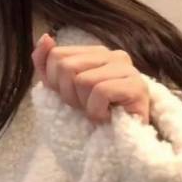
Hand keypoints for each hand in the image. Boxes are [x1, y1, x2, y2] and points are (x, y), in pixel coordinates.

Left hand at [31, 33, 149, 124]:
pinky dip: (97, 111)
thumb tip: (45, 38)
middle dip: (69, 94)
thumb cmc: (93, 111)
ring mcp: (128, 69)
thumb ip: (47, 61)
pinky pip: (100, 92)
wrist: (122, 143)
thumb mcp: (61, 86)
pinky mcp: (137, 86)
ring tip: (99, 111)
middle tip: (86, 106)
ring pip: (83, 80)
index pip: (57, 55)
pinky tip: (108, 116)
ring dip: (84, 105)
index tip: (72, 95)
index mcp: (96, 52)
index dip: (55, 82)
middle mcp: (113, 55)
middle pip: (66, 67)